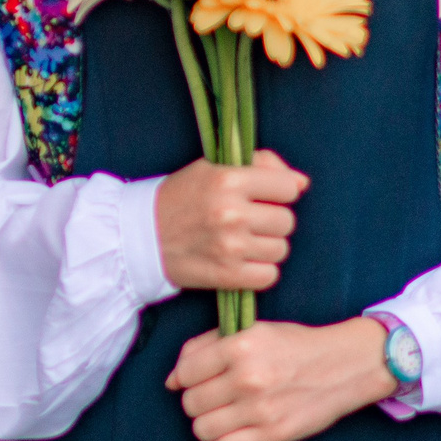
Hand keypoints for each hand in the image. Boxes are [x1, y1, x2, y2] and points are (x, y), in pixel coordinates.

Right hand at [154, 150, 305, 291]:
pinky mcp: (227, 275)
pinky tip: (239, 261)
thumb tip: (302, 183)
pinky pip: (269, 275)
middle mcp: (230, 212)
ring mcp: (230, 246)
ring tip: (240, 242)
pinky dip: (258, 271)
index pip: (288, 187)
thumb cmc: (180, 198)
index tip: (260, 197)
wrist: (138, 236)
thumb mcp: (212, 168)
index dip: (277, 192)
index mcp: (227, 179)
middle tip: (246, 222)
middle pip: (287, 221)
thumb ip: (260, 165)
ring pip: (280, 249)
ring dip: (265, 247)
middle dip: (271, 222)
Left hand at [168, 317, 397, 440]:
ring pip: (202, 428)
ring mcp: (261, 409)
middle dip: (196, 401)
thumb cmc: (294, 345)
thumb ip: (206, 346)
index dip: (185, 377)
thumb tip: (172, 379)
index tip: (198, 379)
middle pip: (190, 403)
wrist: (346, 365)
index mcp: (239, 346)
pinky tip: (229, 434)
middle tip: (214, 398)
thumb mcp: (251, 330)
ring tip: (222, 416)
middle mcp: (247, 378)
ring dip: (206, 424)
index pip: (184, 372)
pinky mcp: (274, 435)